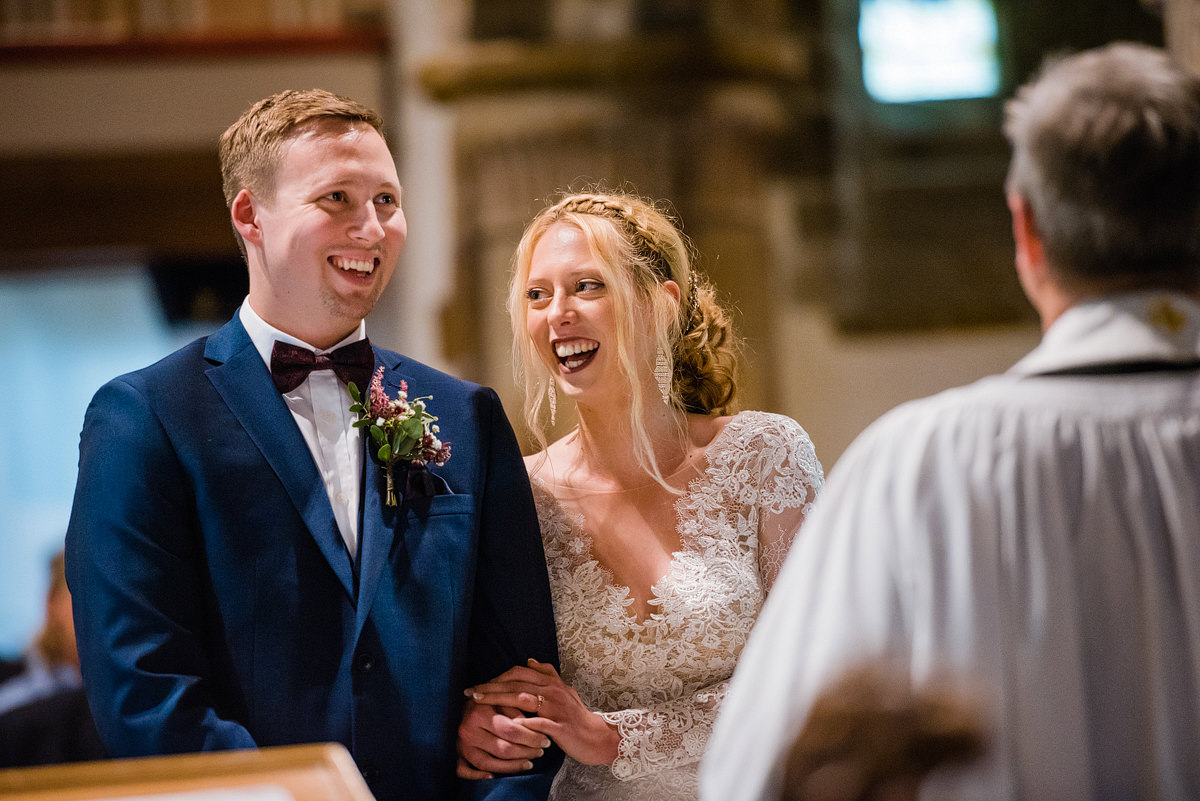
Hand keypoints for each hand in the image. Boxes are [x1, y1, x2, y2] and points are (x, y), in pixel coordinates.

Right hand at [456, 698, 549, 778]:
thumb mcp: (501, 700)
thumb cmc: (487, 702)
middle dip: (526, 752)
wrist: (459, 705)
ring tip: (529, 763)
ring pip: (488, 763)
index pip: (510, 730)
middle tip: (541, 751)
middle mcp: (468, 730)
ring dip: (511, 766)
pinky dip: (478, 776)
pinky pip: (464, 771)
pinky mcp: (456, 755)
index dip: (531, 737)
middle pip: (502, 748)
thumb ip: (516, 710)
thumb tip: (535, 726)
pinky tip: (493, 777)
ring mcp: (461, 745)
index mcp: (479, 713)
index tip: (545, 739)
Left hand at [464, 659, 619, 766]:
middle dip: (490, 687)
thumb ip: (547, 674)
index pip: (519, 672)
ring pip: (522, 698)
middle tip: (470, 692)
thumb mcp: (564, 690)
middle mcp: (552, 691)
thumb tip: (529, 659)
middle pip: (516, 683)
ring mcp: (556, 708)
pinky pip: (537, 723)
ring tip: (478, 703)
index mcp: (551, 683)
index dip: (497, 677)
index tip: (479, 685)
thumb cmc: (576, 716)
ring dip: (497, 698)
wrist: (597, 737)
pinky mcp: (559, 727)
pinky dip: (521, 723)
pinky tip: (504, 724)